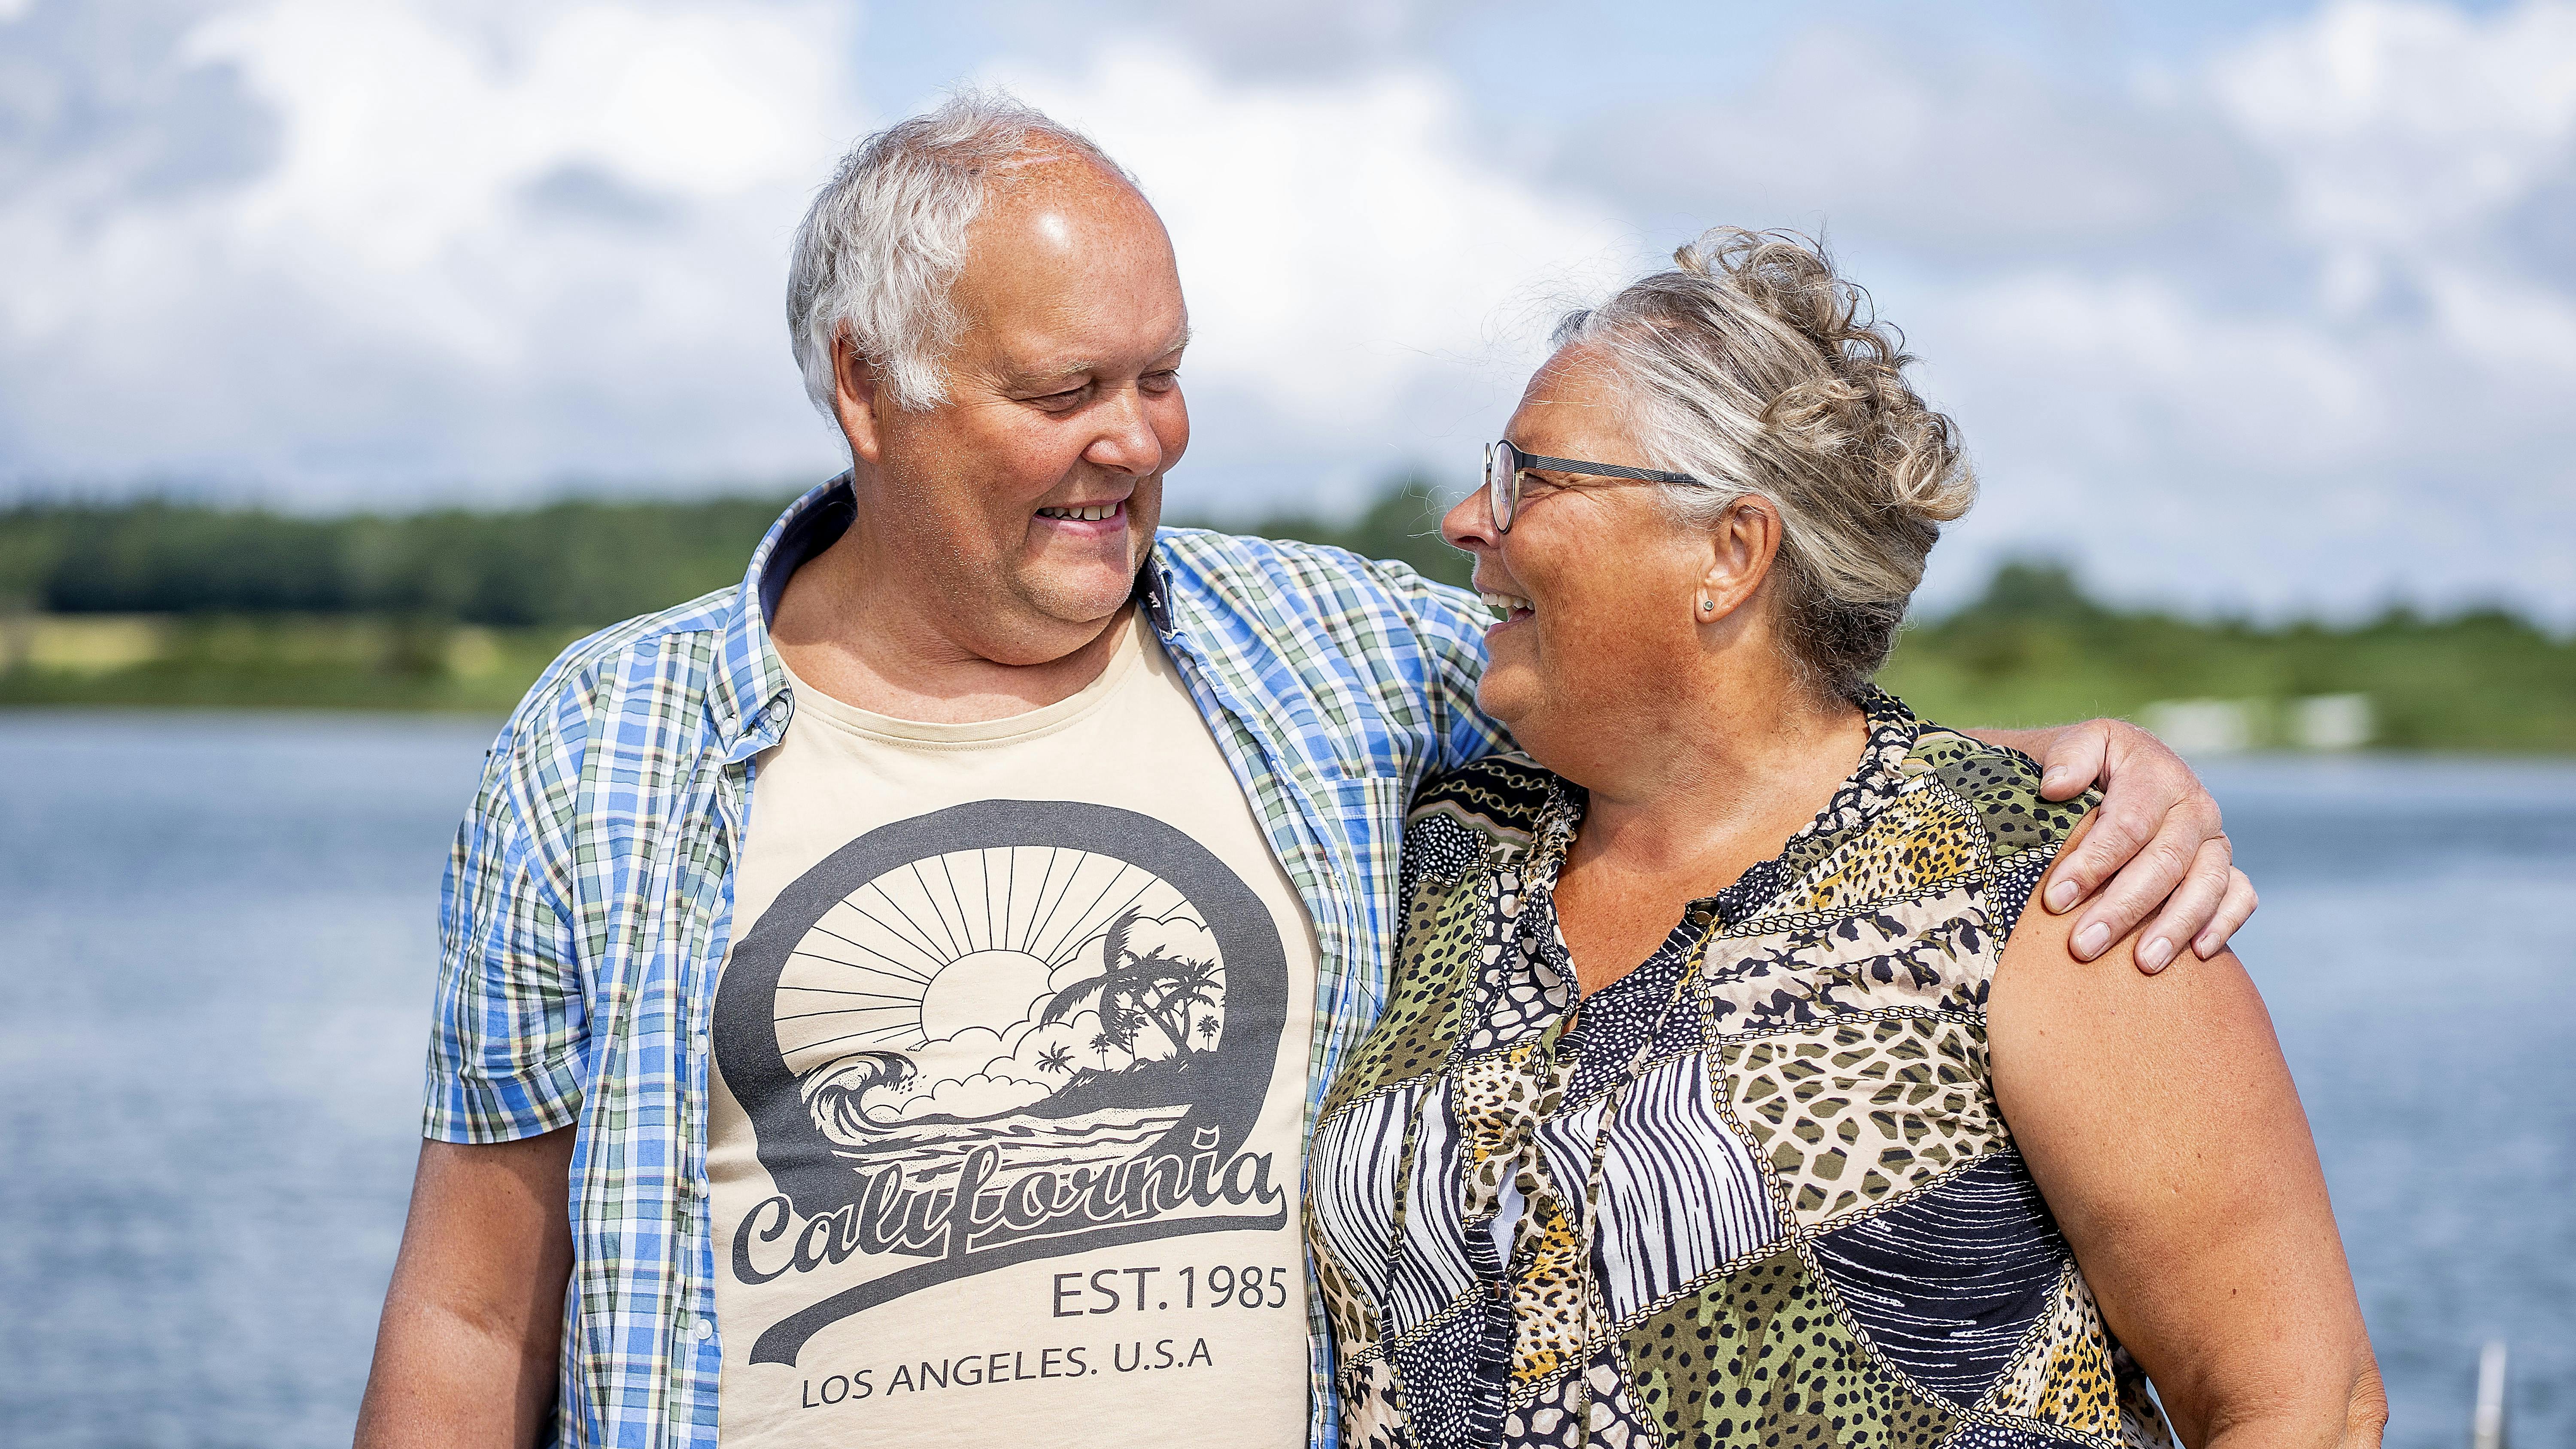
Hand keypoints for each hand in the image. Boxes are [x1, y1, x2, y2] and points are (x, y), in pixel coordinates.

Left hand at [2030, 719, 2256, 971]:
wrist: (2120, 771)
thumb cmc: (2088, 766)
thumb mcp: (2078, 746)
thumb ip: (2068, 758)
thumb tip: (2056, 786)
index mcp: (2157, 775)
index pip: (2128, 825)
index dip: (2093, 863)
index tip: (2056, 899)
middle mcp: (2194, 807)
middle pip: (2164, 862)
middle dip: (2123, 907)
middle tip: (2083, 946)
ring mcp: (2214, 840)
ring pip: (2206, 884)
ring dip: (2174, 926)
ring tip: (2142, 964)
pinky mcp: (2226, 868)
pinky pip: (2239, 896)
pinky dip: (2224, 923)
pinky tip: (2198, 954)